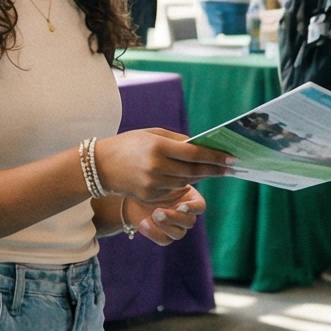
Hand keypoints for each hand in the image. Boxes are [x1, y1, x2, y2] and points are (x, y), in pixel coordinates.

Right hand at [91, 129, 230, 199]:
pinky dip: (182, 183)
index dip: (215, 157)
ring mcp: (153, 184)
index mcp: (158, 147)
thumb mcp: (151, 134)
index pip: (194, 153)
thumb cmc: (128, 144)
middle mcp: (156, 167)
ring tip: (214, 169)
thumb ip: (177, 140)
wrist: (99, 166)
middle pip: (194, 170)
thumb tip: (201, 146)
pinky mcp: (149, 196)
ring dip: (200, 176)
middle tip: (230, 166)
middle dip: (214, 169)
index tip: (231, 158)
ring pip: (186, 181)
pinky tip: (190, 176)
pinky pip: (173, 190)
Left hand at [119, 187, 206, 245]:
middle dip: (174, 217)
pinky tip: (143, 222)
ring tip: (152, 215)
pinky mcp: (164, 236)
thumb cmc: (149, 181)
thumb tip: (183, 182)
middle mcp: (186, 214)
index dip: (192, 208)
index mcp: (190, 198)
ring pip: (178, 234)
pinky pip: (164, 240)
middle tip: (158, 211)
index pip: (200, 206)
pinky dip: (153, 232)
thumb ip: (173, 183)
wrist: (133, 194)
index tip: (180, 206)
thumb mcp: (160, 179)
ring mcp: (176, 227)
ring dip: (165, 226)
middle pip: (189, 222)